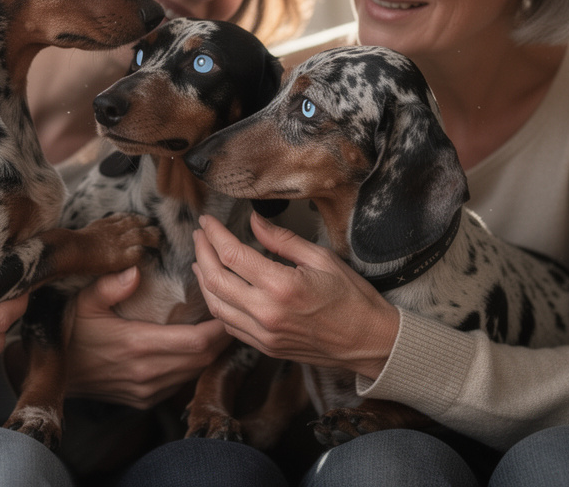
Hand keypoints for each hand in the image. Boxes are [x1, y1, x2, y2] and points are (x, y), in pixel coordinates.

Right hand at [64, 265, 231, 407]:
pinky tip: (193, 348)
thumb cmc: (67, 333)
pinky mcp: (142, 400)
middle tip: (232, 314)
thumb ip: (109, 285)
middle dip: (223, 338)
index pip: (197, 342)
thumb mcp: (82, 302)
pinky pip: (179, 383)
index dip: (220, 328)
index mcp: (137, 345)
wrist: (49, 375)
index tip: (229, 308)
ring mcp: (146, 391)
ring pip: (194, 373)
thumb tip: (135, 269)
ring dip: (209, 353)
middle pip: (203, 359)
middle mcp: (146, 373)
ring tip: (218, 328)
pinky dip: (192, 366)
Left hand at [192, 213, 399, 379]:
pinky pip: (229, 325)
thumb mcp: (321, 258)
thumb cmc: (352, 298)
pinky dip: (218, 304)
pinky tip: (217, 289)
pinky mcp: (265, 347)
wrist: (368, 341)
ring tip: (201, 259)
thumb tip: (254, 221)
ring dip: (204, 280)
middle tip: (200, 235)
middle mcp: (267, 313)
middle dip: (202, 252)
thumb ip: (282, 240)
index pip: (232, 255)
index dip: (214, 234)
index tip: (207, 221)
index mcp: (282, 286)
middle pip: (215, 279)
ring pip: (216, 305)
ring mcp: (264, 334)